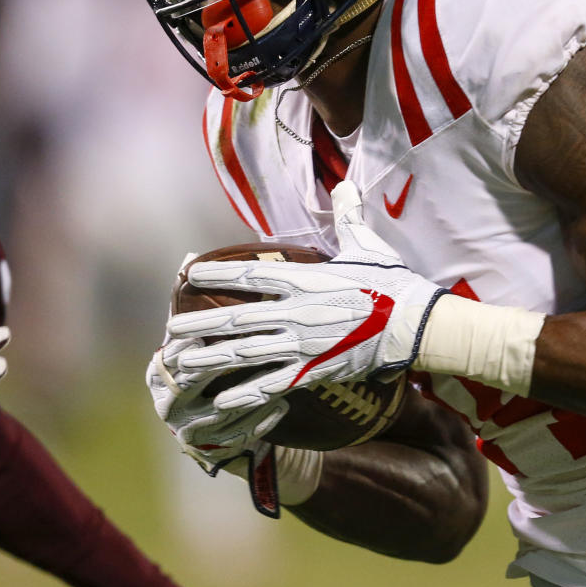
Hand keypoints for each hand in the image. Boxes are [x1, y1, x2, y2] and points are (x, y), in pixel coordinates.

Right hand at [147, 334, 286, 516]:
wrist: (217, 427)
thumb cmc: (210, 370)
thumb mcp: (197, 346)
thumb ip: (198, 319)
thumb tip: (194, 267)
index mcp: (158, 375)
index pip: (167, 358)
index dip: (185, 345)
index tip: (206, 332)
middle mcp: (167, 405)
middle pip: (188, 383)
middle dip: (215, 365)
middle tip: (246, 347)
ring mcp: (189, 431)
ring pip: (219, 411)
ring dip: (248, 392)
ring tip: (276, 376)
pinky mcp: (213, 450)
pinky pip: (239, 435)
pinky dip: (261, 418)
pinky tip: (282, 402)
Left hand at [167, 180, 445, 410]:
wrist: (414, 324)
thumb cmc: (391, 282)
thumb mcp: (366, 243)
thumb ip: (347, 215)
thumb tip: (344, 185)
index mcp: (305, 280)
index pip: (250, 276)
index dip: (217, 275)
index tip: (189, 274)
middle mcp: (297, 313)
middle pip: (237, 320)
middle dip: (200, 325)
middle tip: (171, 329)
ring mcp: (303, 345)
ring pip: (247, 354)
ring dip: (211, 360)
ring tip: (181, 363)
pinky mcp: (315, 371)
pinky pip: (274, 385)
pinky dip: (246, 394)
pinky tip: (221, 400)